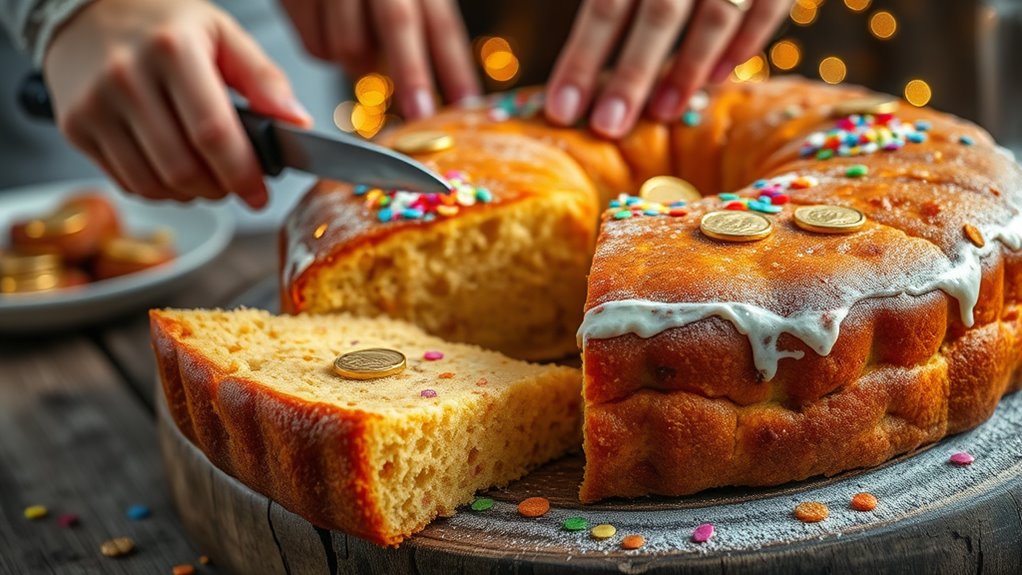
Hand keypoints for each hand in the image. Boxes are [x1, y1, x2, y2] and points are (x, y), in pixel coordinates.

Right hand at [44, 0, 311, 208]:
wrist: (87, 12)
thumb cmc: (163, 25)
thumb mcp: (222, 34)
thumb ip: (263, 78)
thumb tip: (297, 123)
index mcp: (171, 50)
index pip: (213, 133)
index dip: (242, 174)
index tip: (260, 194)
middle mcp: (126, 78)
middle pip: (183, 168)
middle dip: (220, 189)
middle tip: (235, 183)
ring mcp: (95, 105)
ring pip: (154, 184)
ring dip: (192, 195)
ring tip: (207, 177)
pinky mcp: (76, 128)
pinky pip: (128, 183)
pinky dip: (160, 190)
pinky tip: (173, 171)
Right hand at [279, 0, 479, 118]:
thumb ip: (420, 31)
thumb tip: (440, 96)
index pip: (441, 25)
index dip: (455, 68)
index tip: (468, 106)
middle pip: (398, 22)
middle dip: (412, 74)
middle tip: (419, 113)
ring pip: (350, 46)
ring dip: (358, 63)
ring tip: (356, 41)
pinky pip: (316, 48)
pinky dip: (325, 50)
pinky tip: (327, 27)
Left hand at [545, 0, 791, 137]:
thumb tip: (573, 61)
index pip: (604, 5)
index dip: (581, 60)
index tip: (561, 111)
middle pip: (657, 14)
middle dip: (630, 76)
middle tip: (606, 128)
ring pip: (716, 14)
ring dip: (687, 67)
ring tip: (662, 113)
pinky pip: (769, 6)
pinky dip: (745, 43)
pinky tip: (718, 79)